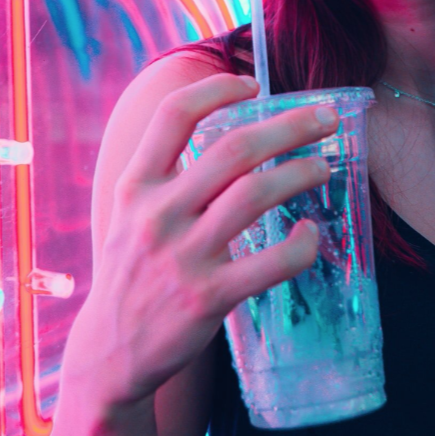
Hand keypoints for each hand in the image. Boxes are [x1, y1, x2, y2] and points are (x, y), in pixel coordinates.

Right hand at [66, 72, 337, 406]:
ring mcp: (183, 257)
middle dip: (288, 126)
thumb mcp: (129, 214)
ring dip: (300, 173)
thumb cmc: (133, 271)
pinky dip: (301, 244)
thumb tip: (225, 131)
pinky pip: (270, 263)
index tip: (252, 83)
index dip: (216, 89)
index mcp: (135, 186)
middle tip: (324, 118)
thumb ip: (165, 176)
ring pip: (255, 195)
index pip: (173, 116)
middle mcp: (156, 214)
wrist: (109, 352)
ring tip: (322, 167)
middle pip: (233, 149)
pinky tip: (311, 234)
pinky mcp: (208, 298)